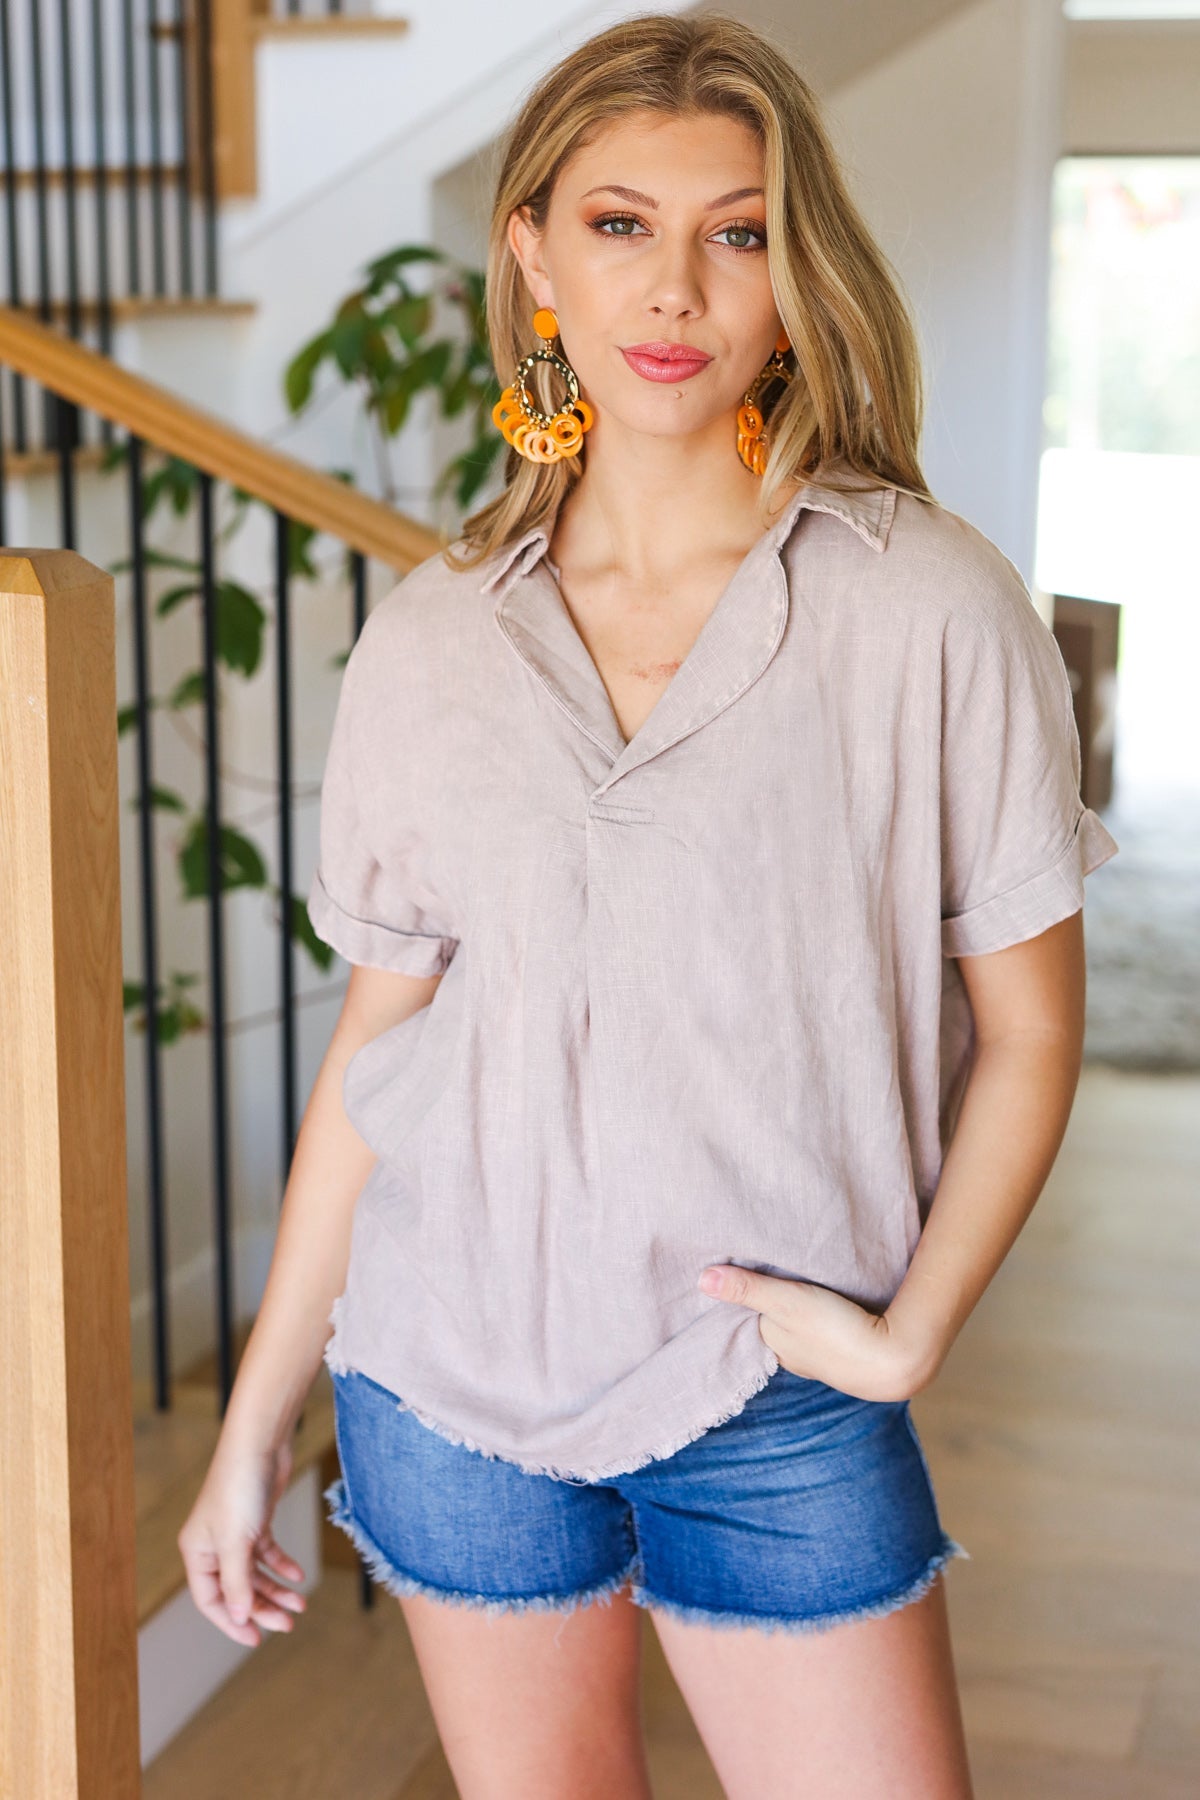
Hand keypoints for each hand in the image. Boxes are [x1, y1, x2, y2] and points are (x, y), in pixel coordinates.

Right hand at [177, 1435, 307, 1645]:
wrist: (261, 1443)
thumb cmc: (239, 1489)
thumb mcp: (237, 1542)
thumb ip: (237, 1583)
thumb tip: (238, 1617)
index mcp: (197, 1552)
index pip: (210, 1600)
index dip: (231, 1622)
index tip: (256, 1639)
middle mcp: (213, 1545)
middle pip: (237, 1589)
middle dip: (261, 1607)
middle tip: (288, 1623)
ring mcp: (236, 1533)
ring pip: (255, 1573)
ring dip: (276, 1589)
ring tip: (300, 1603)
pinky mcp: (257, 1520)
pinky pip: (268, 1553)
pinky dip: (282, 1564)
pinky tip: (298, 1575)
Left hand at [697, 1264, 923, 1402]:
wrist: (894, 1359)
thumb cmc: (836, 1331)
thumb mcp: (786, 1302)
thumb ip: (748, 1288)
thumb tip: (701, 1279)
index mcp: (772, 1345)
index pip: (744, 1319)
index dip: (736, 1298)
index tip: (726, 1273)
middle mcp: (790, 1355)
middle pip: (769, 1322)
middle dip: (762, 1302)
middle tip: (753, 1267)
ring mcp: (818, 1356)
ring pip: (794, 1326)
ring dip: (791, 1307)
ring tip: (786, 1280)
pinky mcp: (845, 1348)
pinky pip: (820, 1328)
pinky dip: (815, 1314)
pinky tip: (821, 1300)